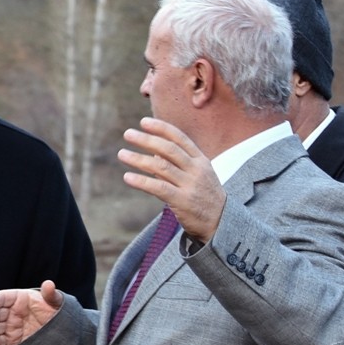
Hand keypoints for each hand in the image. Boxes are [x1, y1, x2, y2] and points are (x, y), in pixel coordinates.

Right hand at [0, 280, 63, 344]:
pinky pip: (0, 341)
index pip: (3, 297)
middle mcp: (11, 312)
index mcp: (18, 299)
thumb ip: (50, 294)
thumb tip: (49, 284)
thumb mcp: (55, 301)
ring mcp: (10, 326)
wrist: (59, 330)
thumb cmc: (54, 311)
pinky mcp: (11, 339)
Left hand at [117, 116, 226, 243]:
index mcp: (201, 160)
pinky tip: (127, 177)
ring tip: (121, 154)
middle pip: (169, 149)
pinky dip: (142, 181)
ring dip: (138, 159)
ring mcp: (190, 185)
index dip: (161, 128)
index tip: (143, 122)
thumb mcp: (197, 175)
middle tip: (128, 134)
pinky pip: (159, 188)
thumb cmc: (204, 196)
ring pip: (161, 167)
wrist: (222, 222)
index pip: (180, 138)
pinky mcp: (182, 201)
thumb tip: (153, 153)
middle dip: (147, 139)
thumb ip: (177, 163)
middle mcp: (196, 170)